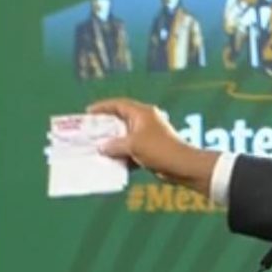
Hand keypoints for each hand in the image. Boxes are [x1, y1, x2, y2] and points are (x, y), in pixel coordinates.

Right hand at [86, 98, 217, 194]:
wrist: (183, 166)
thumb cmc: (160, 149)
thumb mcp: (132, 145)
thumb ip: (114, 145)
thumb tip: (102, 147)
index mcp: (142, 113)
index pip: (118, 105)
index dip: (102, 107)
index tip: (87, 112)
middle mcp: (145, 122)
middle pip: (120, 121)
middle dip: (104, 128)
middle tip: (88, 133)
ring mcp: (149, 136)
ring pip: (125, 138)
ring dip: (113, 144)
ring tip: (95, 149)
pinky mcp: (151, 150)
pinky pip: (132, 151)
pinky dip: (122, 155)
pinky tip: (110, 163)